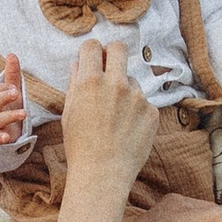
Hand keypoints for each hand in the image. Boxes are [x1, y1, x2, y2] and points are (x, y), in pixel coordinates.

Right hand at [0, 54, 28, 148]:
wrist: (9, 132)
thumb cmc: (9, 107)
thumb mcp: (12, 91)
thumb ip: (12, 74)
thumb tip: (11, 54)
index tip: (14, 87)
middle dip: (2, 98)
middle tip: (16, 93)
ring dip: (8, 116)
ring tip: (23, 113)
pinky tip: (6, 137)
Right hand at [57, 39, 157, 186]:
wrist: (102, 174)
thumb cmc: (80, 146)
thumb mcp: (69, 113)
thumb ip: (74, 84)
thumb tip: (78, 64)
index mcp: (90, 82)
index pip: (92, 47)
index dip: (91, 52)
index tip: (92, 60)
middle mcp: (116, 84)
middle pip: (118, 48)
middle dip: (111, 54)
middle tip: (108, 68)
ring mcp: (137, 97)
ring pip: (131, 80)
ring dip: (124, 91)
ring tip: (115, 118)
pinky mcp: (152, 111)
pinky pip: (143, 102)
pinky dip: (136, 111)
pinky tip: (127, 129)